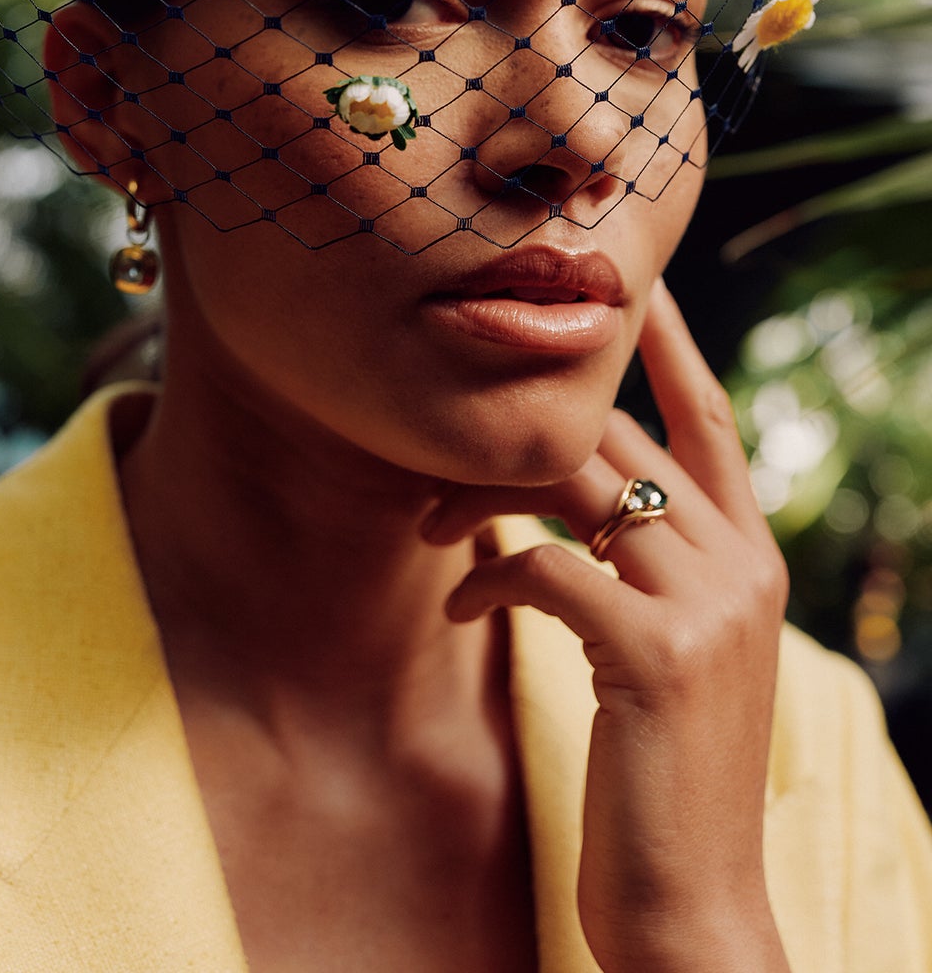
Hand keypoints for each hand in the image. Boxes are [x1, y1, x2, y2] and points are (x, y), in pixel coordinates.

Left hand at [422, 279, 791, 972]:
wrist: (693, 903)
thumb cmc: (662, 774)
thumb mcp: (671, 651)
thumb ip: (644, 568)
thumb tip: (559, 501)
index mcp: (752, 557)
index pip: (710, 419)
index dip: (669, 346)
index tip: (630, 281)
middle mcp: (743, 564)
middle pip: (615, 439)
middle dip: (514, 436)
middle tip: (434, 460)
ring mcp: (708, 606)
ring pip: (573, 485)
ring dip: (482, 497)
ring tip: (432, 532)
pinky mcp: (657, 653)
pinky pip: (546, 565)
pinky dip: (486, 576)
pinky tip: (459, 606)